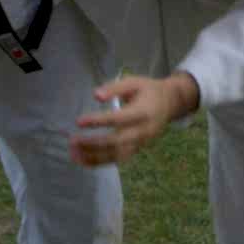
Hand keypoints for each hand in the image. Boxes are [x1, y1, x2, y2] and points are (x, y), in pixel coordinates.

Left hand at [69, 72, 199, 166]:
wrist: (171, 103)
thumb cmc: (148, 90)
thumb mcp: (134, 82)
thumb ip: (115, 87)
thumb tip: (95, 95)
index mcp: (142, 112)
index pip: (118, 119)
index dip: (98, 121)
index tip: (79, 121)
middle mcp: (143, 131)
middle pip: (116, 142)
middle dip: (93, 144)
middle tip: (72, 141)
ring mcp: (141, 143)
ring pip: (117, 155)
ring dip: (94, 157)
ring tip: (73, 154)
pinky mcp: (138, 149)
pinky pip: (119, 159)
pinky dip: (101, 162)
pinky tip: (83, 160)